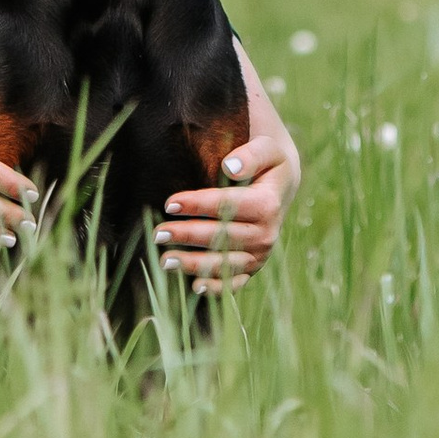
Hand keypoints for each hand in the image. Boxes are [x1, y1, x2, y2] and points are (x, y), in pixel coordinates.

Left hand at [161, 119, 299, 293]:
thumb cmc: (267, 163)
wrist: (280, 187)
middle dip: (188, 236)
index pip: (227, 206)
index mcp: (268, 205)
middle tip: (158, 234)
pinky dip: (216, 288)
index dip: (198, 205)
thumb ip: (251, 155)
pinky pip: (234, 283)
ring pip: (224, 264)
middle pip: (221, 237)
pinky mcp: (253, 268)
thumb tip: (229, 166)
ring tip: (165, 261)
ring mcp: (259, 255)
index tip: (169, 203)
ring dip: (194, 265)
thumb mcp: (267, 149)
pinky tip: (194, 287)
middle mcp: (266, 235)